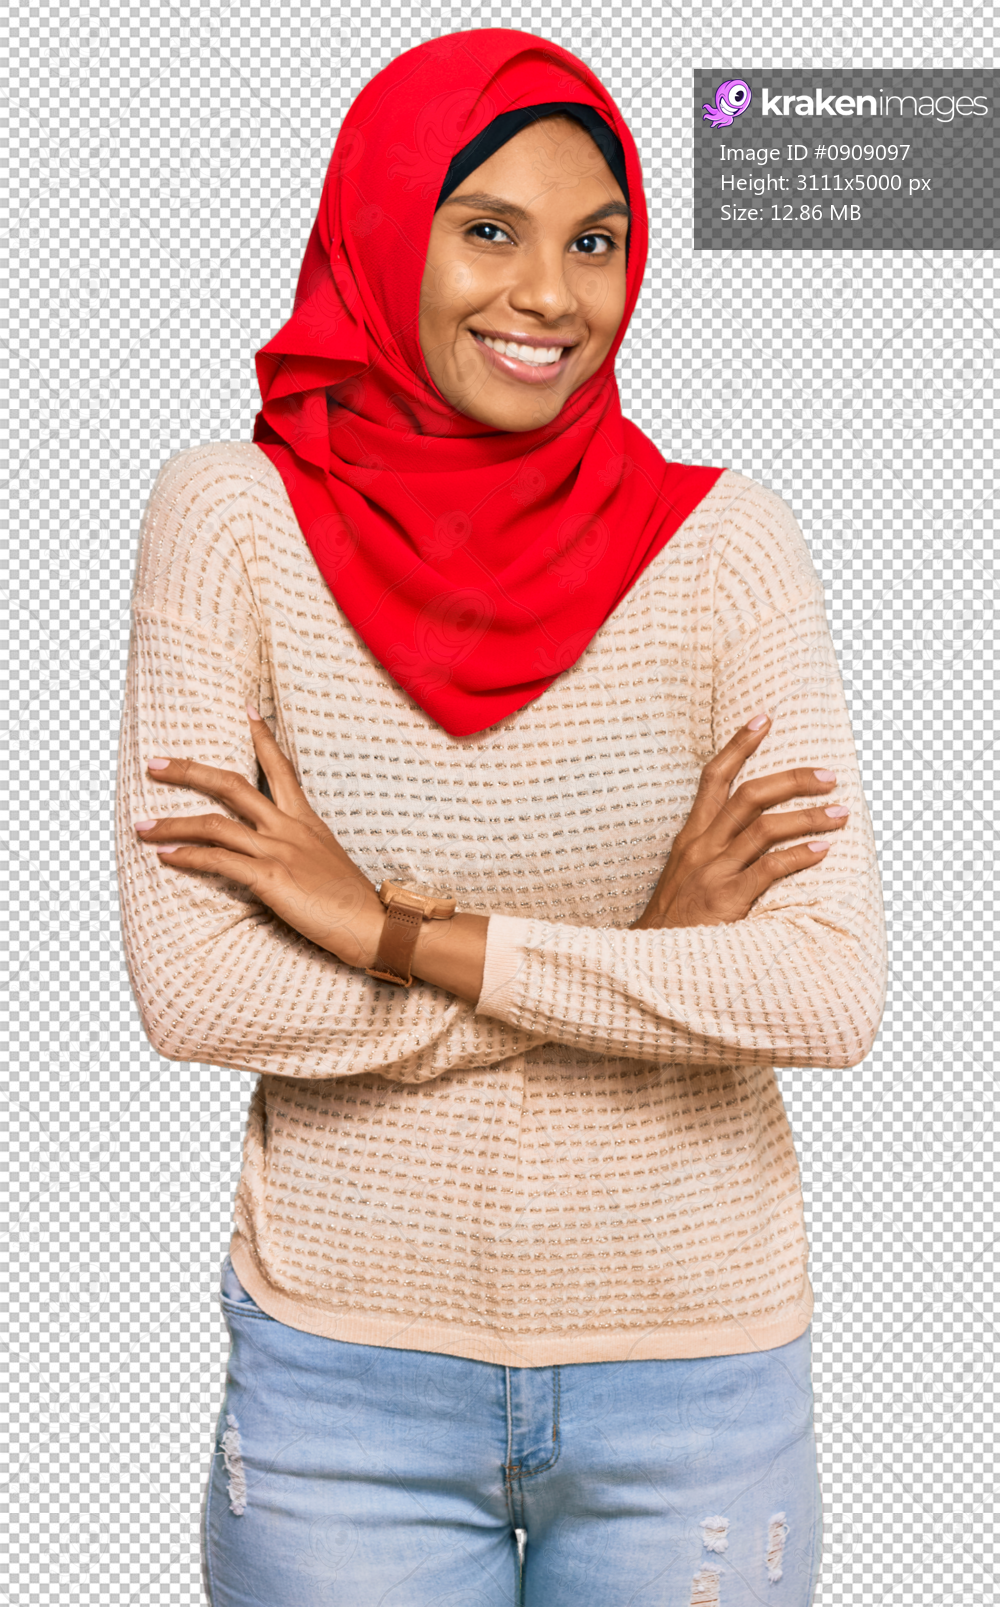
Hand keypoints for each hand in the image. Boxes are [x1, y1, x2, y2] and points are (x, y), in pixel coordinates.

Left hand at [134, 706, 383, 968]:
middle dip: (189, 771)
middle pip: (232, 784)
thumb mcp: (328, 862)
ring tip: (140, 826)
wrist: (375, 925)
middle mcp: (288, 828)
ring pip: (214, 824)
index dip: (262, 737)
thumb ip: (301, 850)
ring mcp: (279, 851)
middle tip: (155, 764)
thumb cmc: (352, 902)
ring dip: (172, 824)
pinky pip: (218, 861)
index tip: (247, 709)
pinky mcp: (271, 878)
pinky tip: (165, 857)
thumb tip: (280, 855)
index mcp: (305, 820)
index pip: (280, 768)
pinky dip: (187, 857)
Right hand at [631, 712, 848, 930]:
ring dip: (808, 816)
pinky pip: (768, 869)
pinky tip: (823, 850)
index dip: (739, 745)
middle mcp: (701, 847)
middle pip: (749, 796)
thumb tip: (750, 832)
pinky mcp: (726, 899)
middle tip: (828, 774)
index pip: (713, 778)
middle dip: (792, 779)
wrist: (651, 960)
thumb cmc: (675, 920)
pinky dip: (799, 856)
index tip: (764, 718)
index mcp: (691, 836)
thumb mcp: (685, 874)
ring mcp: (713, 872)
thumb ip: (713, 850)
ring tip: (840, 813)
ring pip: (764, 829)